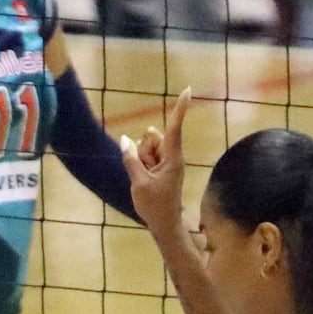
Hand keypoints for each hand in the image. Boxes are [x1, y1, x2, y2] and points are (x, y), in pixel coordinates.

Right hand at [122, 87, 191, 237]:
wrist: (164, 224)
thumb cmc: (154, 205)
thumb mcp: (138, 183)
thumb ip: (131, 159)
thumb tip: (125, 140)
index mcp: (173, 158)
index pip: (175, 128)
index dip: (180, 108)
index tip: (187, 89)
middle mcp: (172, 155)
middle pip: (152, 138)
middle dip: (143, 150)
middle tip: (144, 175)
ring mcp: (167, 161)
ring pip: (147, 147)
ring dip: (141, 160)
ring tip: (145, 181)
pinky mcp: (162, 166)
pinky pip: (146, 157)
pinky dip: (142, 165)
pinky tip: (145, 181)